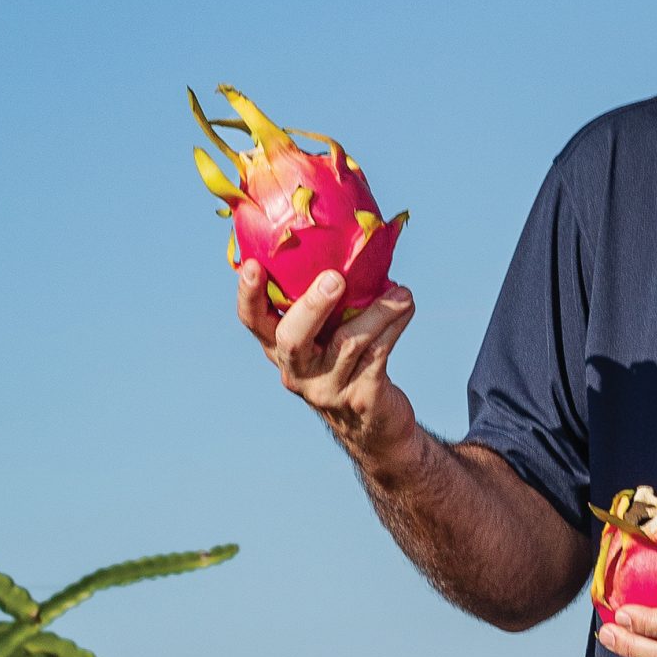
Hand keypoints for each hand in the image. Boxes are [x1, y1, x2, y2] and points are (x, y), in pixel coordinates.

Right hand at [236, 261, 417, 458]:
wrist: (374, 424)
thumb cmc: (347, 359)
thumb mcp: (328, 333)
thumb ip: (328, 296)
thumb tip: (352, 232)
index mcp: (279, 348)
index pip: (253, 322)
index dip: (248, 296)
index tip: (252, 265)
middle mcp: (297, 370)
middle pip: (292, 339)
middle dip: (312, 306)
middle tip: (334, 278)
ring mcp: (327, 387)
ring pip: (349, 344)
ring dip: (377, 311)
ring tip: (400, 291)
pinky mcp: (361, 397)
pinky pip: (378, 355)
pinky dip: (394, 326)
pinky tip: (407, 305)